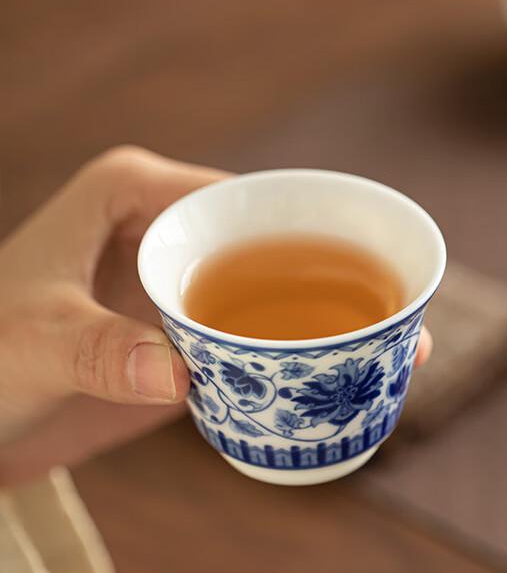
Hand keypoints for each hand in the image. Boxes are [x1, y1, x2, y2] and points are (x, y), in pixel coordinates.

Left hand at [0, 147, 431, 484]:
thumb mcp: (32, 339)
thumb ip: (98, 349)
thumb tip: (178, 375)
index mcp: (137, 193)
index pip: (244, 195)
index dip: (312, 226)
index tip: (374, 263)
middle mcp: (171, 230)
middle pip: (276, 246)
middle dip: (342, 278)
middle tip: (404, 316)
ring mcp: (184, 284)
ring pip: (276, 294)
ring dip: (331, 321)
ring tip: (399, 350)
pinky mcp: (188, 335)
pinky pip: (256, 338)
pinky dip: (298, 358)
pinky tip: (343, 378)